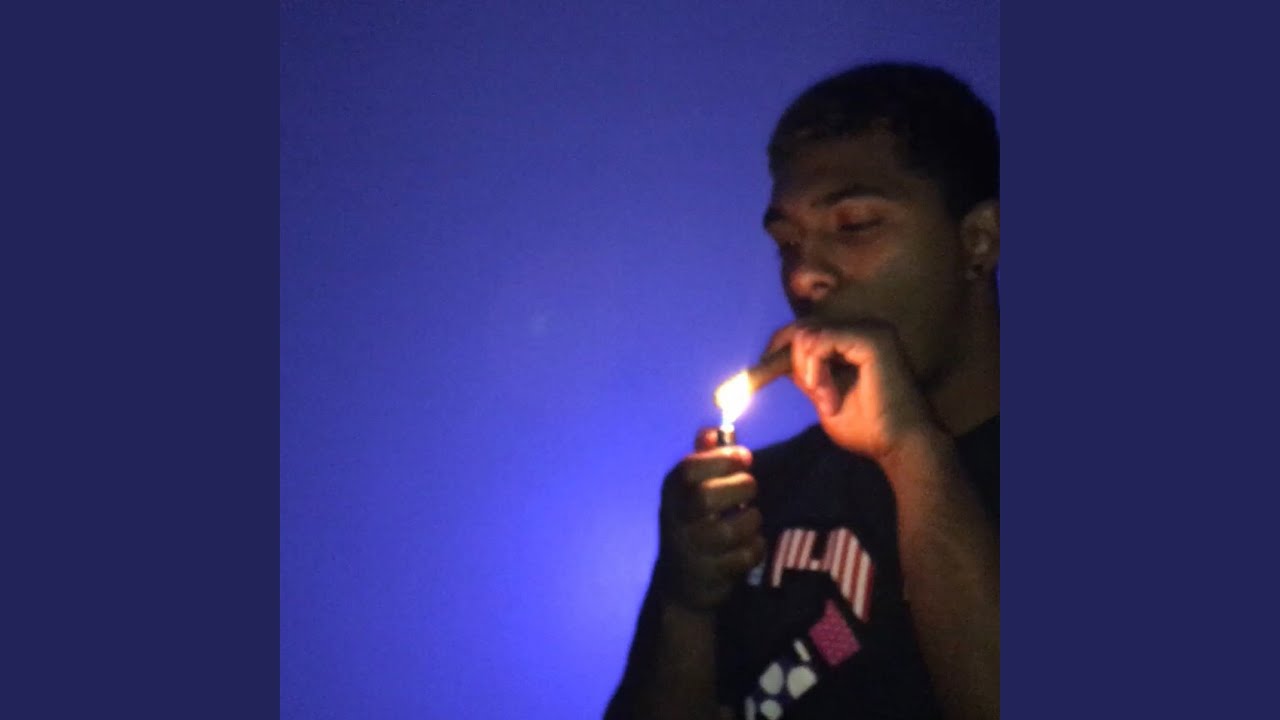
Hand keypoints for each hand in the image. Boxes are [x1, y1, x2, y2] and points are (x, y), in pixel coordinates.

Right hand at [656, 428, 764, 611]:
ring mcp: (692, 548)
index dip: (722, 458)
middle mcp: (677, 518)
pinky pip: (746, 555)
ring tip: (747, 520)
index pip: (690, 468)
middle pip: (707, 497)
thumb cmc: (693, 522)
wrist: (682, 580)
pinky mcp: (711, 574)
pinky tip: (748, 545)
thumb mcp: (691, 489)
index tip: (744, 458)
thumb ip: (703, 457)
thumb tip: (714, 429)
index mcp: (673, 491)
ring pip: (733, 529)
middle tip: (748, 489)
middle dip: (740, 488)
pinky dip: (755, 548)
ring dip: (751, 521)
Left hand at [787, 320, 939, 463]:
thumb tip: (776, 358)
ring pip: (807, 335)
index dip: (777, 349)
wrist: (900, 445)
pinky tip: (824, 392)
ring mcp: (869, 329)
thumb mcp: (824, 396)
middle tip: (812, 396)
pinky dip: (815, 369)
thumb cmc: (868, 428)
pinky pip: (820, 341)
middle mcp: (862, 328)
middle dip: (790, 363)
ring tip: (826, 399)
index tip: (757, 373)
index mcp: (854, 340)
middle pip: (801, 329)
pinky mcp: (871, 339)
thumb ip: (806, 375)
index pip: (805, 331)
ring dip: (807, 371)